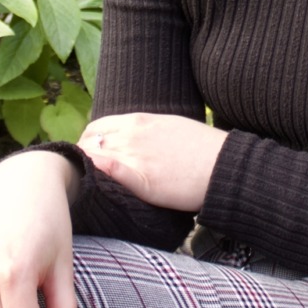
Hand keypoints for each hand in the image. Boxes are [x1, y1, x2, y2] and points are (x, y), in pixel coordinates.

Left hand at [79, 113, 227, 212]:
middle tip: (85, 176)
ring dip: (85, 170)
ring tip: (86, 187)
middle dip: (82, 159)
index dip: (87, 143)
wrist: (224, 165)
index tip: (88, 157)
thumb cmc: (201, 148)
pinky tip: (91, 180)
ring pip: (93, 158)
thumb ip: (144, 131)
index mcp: (137, 120)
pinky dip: (97, 172)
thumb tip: (128, 139)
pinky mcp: (143, 180)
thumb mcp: (169, 126)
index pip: (95, 128)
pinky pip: (110, 171)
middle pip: (89, 144)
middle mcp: (131, 134)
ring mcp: (136, 156)